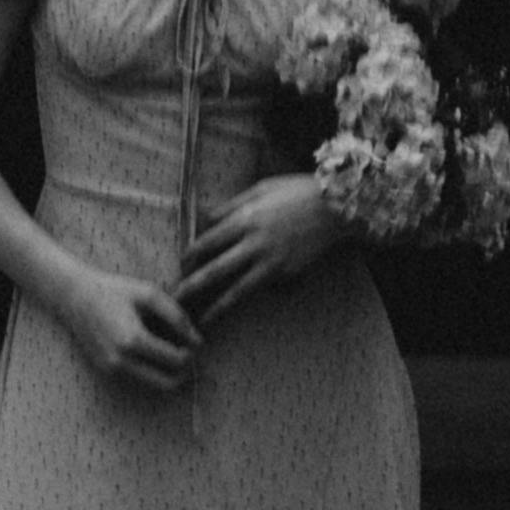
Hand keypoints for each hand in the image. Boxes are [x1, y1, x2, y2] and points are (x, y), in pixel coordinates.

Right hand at [62, 263, 203, 394]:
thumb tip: (198, 341)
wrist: (75, 296)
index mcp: (133, 340)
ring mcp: (112, 369)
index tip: (194, 340)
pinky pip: (139, 379)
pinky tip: (150, 349)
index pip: (177, 360)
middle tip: (187, 352)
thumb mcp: (149, 294)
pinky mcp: (106, 371)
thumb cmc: (114, 290)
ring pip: (154, 385)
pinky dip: (151, 370)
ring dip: (168, 372)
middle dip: (184, 370)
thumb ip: (177, 317)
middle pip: (168, 383)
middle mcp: (121, 360)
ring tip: (170, 349)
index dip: (192, 352)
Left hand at [176, 172, 344, 328]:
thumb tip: (206, 220)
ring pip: (238, 289)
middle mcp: (255, 243)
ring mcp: (272, 261)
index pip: (207, 242)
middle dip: (192, 286)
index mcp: (245, 219)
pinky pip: (262, 286)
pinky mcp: (287, 273)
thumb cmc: (296, 192)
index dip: (191, 255)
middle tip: (174, 299)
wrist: (335, 207)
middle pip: (215, 270)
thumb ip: (232, 206)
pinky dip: (247, 297)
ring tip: (203, 320)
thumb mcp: (260, 190)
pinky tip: (236, 307)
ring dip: (217, 306)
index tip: (181, 265)